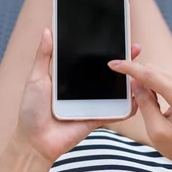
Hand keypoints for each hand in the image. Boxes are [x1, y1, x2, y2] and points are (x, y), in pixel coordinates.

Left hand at [17, 28, 139, 163]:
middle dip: (122, 59)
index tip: (116, 35)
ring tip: (140, 70)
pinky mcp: (97, 117)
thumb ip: (44, 56)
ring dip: (128, 81)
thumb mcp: (36, 78)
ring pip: (114, 90)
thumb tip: (48, 30)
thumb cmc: (31, 109)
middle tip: (134, 47)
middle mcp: (84, 86)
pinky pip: (115, 112)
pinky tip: (138, 98)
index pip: (90, 58)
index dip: (103, 47)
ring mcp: (92, 102)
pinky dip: (127, 107)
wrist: (35, 141)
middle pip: (107, 71)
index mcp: (71, 74)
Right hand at [108, 60, 171, 171]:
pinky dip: (154, 85)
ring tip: (146, 106)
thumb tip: (134, 82)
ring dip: (146, 83)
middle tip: (131, 98)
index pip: (149, 74)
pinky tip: (154, 102)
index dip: (129, 68)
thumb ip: (144, 103)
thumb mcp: (156, 130)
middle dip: (137, 77)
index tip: (113, 64)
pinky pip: (164, 78)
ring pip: (158, 73)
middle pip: (153, 70)